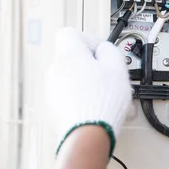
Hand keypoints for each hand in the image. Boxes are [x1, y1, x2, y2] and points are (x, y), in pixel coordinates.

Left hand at [45, 27, 130, 155]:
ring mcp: (52, 88)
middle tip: (105, 74)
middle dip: (88, 62)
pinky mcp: (53, 105)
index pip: (68, 33)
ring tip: (102, 93)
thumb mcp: (117, 68)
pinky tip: (93, 105)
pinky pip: (66, 93)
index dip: (86, 39)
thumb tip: (104, 49)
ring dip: (83, 80)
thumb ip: (110, 50)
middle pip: (70, 56)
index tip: (99, 51)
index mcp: (68, 55)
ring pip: (68, 76)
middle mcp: (55, 69)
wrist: (87, 135)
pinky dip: (77, 95)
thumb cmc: (101, 103)